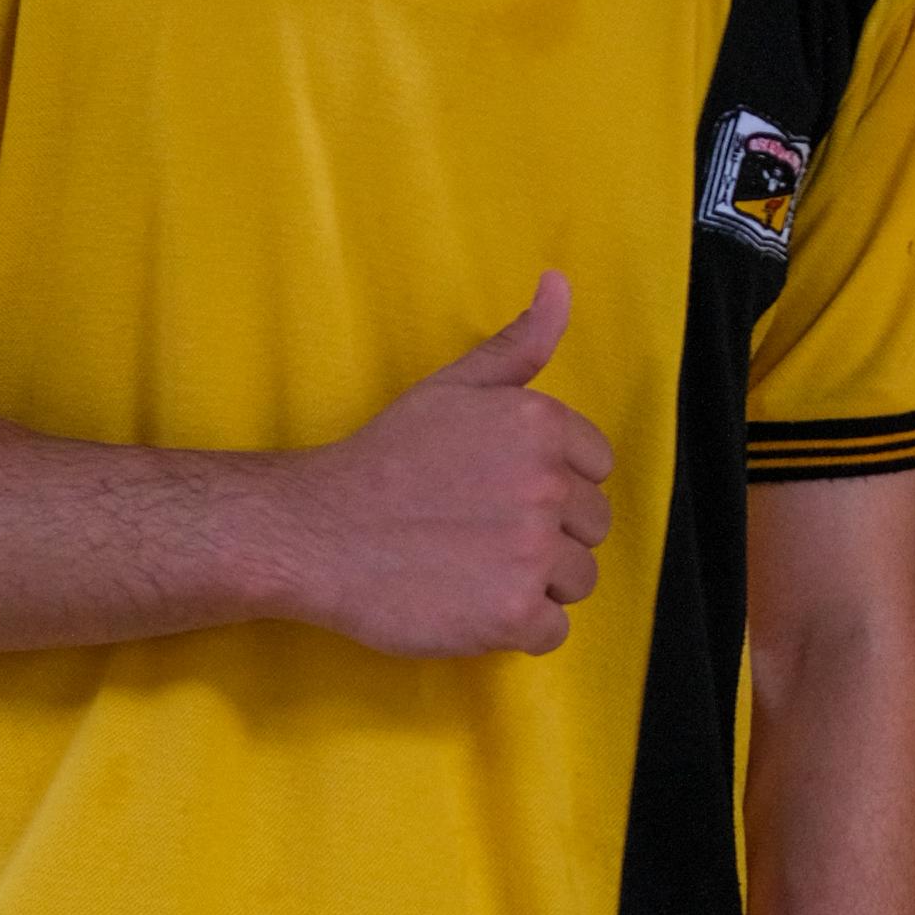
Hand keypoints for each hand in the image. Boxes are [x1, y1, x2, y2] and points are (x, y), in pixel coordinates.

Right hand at [277, 272, 616, 657]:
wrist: (317, 531)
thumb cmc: (386, 457)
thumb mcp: (454, 385)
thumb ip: (520, 342)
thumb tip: (560, 282)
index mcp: (541, 425)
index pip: (596, 469)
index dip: (553, 484)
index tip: (500, 491)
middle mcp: (547, 486)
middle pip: (591, 528)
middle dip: (548, 534)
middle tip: (481, 532)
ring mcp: (531, 554)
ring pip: (577, 580)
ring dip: (536, 583)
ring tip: (474, 567)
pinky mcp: (510, 615)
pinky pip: (552, 632)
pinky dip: (518, 628)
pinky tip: (471, 603)